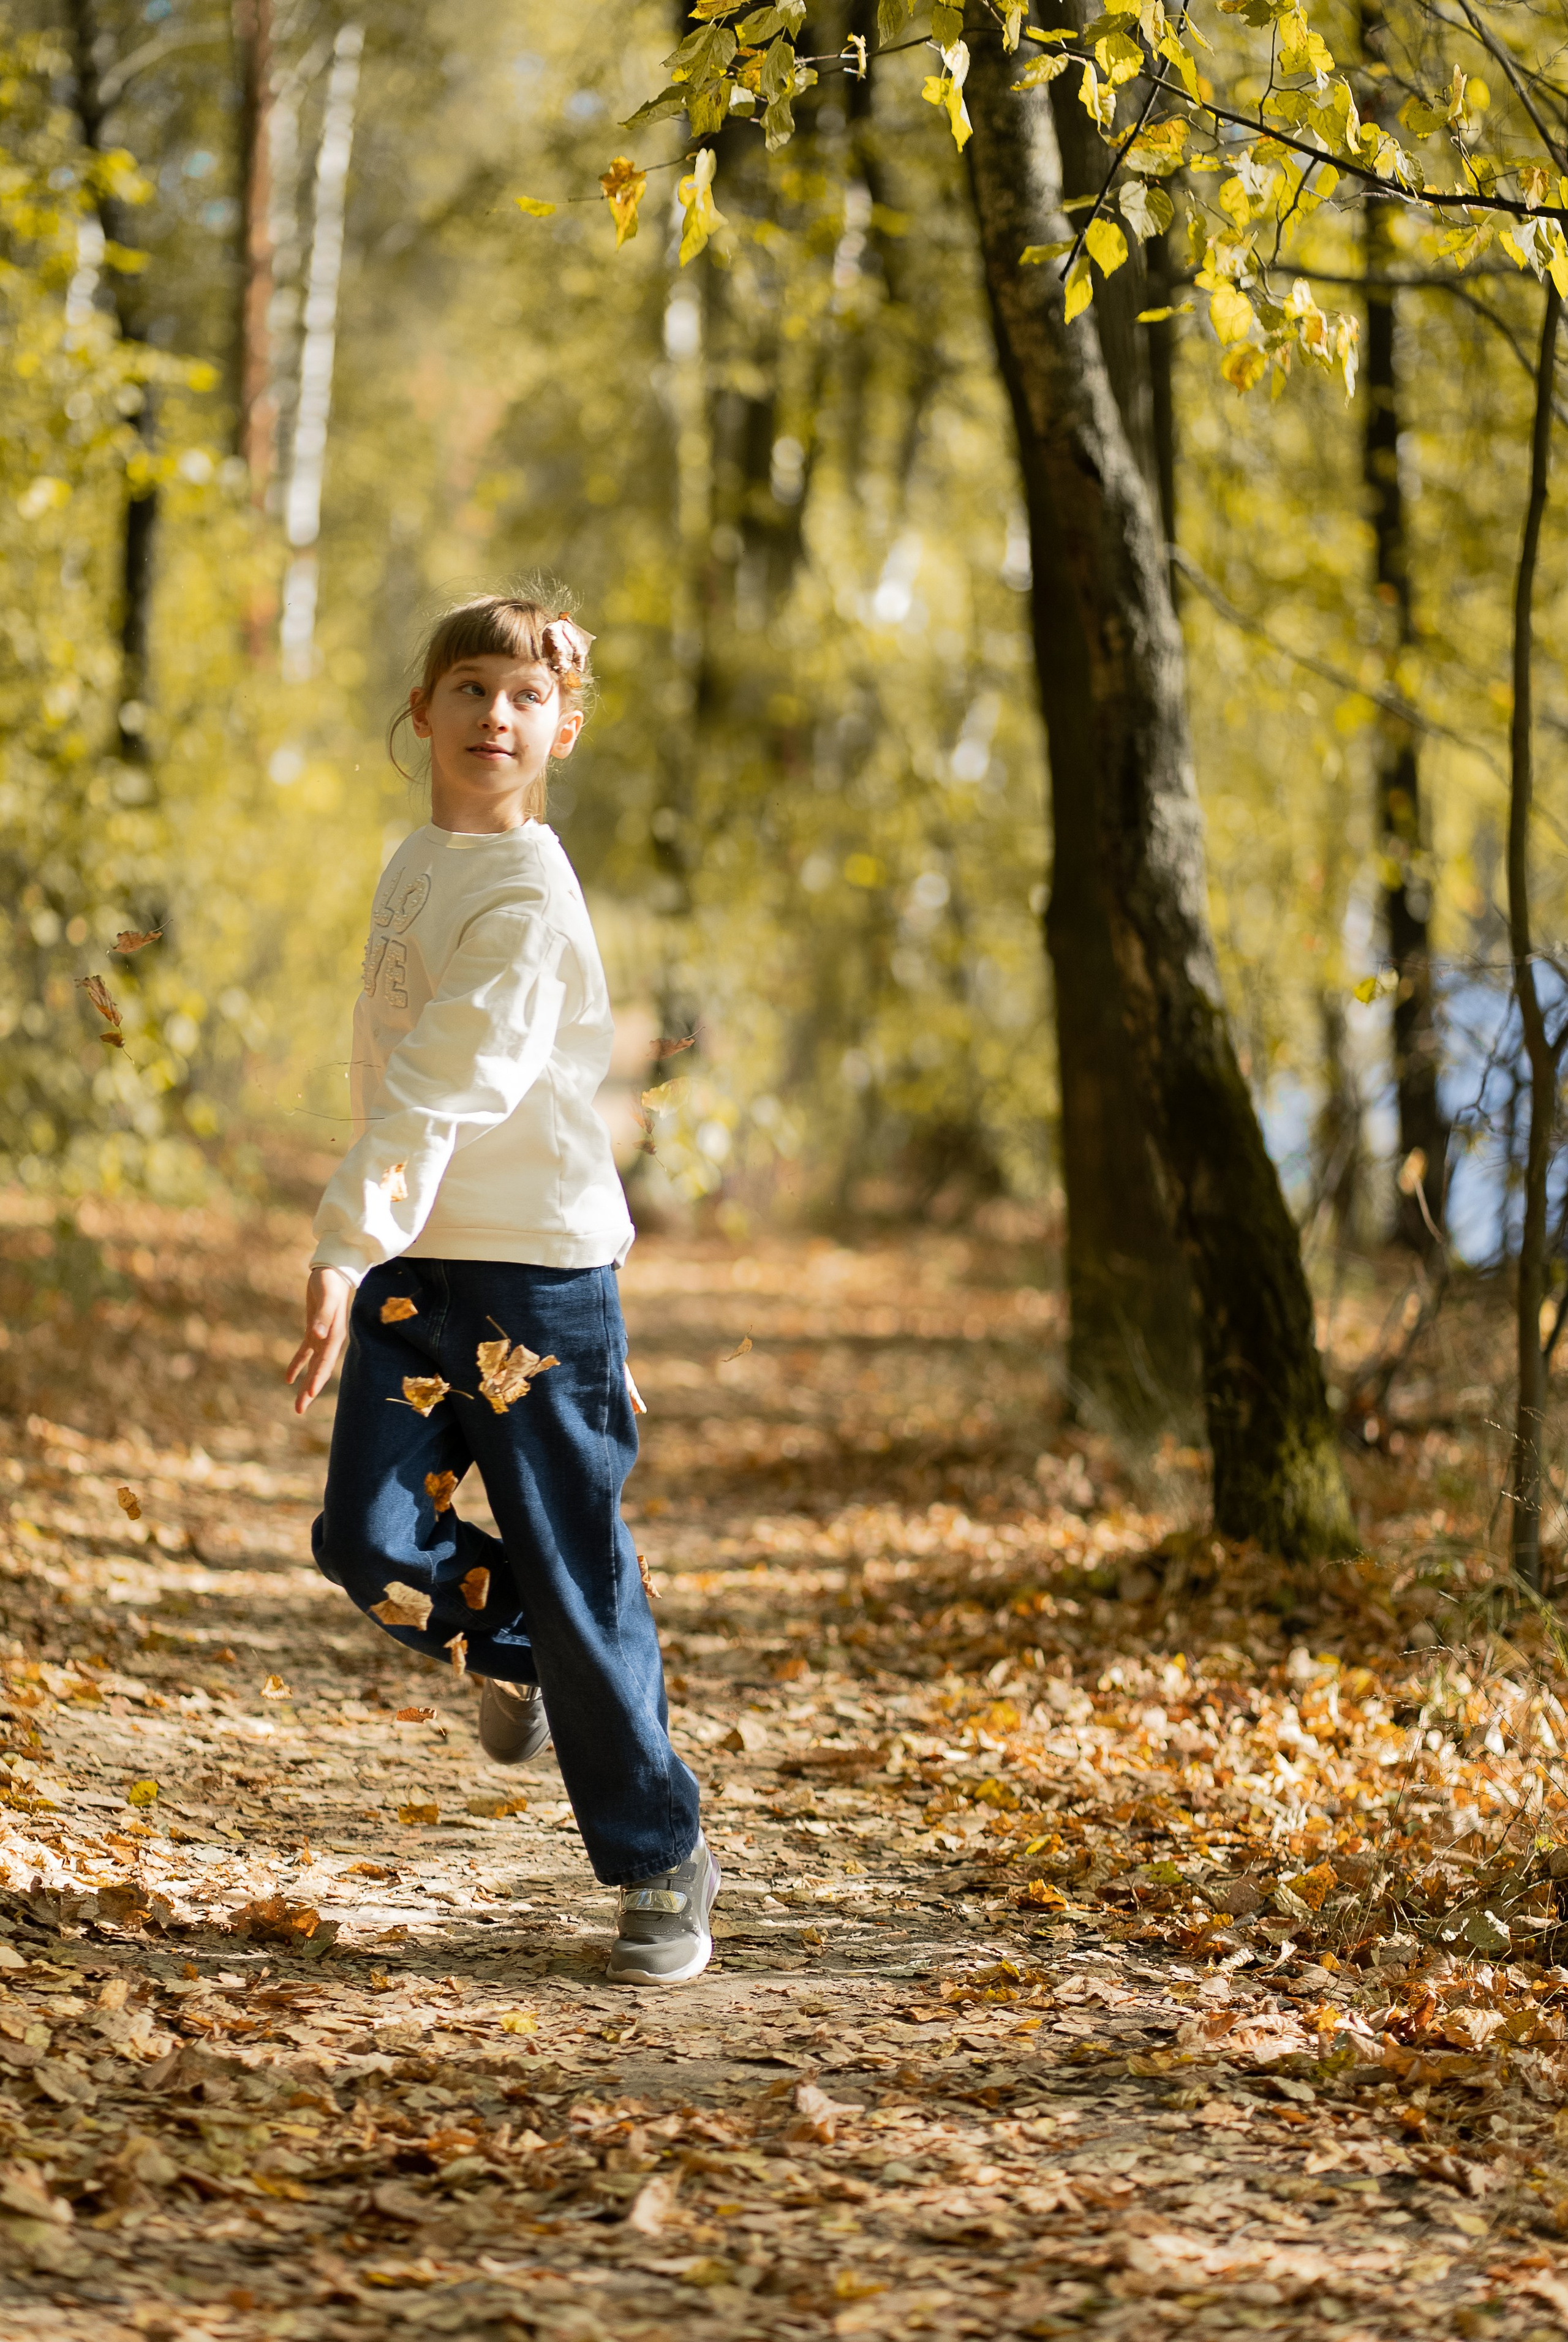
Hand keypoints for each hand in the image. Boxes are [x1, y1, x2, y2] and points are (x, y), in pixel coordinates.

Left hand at [286, 1267, 353, 1414]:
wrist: (333, 1270)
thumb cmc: (330, 1281)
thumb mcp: (326, 1296)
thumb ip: (323, 1316)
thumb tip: (317, 1335)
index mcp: (335, 1333)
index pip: (326, 1361)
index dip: (318, 1378)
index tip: (309, 1394)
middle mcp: (330, 1339)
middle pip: (320, 1369)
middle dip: (311, 1390)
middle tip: (299, 1410)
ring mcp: (323, 1336)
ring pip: (313, 1365)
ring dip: (306, 1383)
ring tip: (298, 1404)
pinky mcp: (314, 1330)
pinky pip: (305, 1352)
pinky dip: (297, 1365)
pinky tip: (288, 1379)